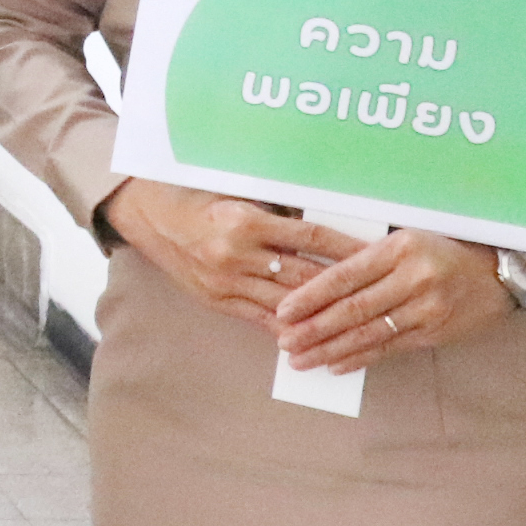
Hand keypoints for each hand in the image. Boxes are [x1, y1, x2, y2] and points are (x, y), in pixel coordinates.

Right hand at [101, 178, 358, 328]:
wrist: (147, 216)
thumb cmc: (196, 195)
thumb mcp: (238, 192)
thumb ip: (277, 210)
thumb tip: (323, 223)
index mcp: (246, 220)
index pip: (311, 236)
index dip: (347, 246)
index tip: (375, 252)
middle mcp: (237, 254)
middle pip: (305, 275)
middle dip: (344, 285)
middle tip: (378, 290)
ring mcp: (226, 281)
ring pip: (286, 303)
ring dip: (321, 313)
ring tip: (355, 318)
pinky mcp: (216, 300)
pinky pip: (260, 318)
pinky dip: (289, 326)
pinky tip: (314, 332)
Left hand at [273, 229, 514, 371]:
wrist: (498, 275)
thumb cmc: (440, 251)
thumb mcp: (404, 240)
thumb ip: (364, 257)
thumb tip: (312, 275)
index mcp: (398, 248)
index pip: (345, 275)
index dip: (311, 296)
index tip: (283, 310)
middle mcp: (413, 278)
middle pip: (353, 308)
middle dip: (314, 329)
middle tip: (285, 342)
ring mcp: (426, 308)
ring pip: (369, 333)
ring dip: (330, 349)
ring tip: (301, 360)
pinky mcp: (434, 332)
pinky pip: (390, 348)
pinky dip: (360, 357)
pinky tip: (336, 365)